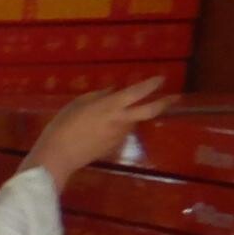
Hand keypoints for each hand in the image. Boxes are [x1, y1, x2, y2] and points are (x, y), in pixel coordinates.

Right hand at [22, 76, 173, 190]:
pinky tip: (101, 128)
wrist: (59, 156)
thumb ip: (98, 96)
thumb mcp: (78, 103)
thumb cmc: (62, 125)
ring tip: (114, 113)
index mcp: (110, 106)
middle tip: (174, 98)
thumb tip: (112, 92)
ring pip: (132, 121)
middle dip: (164, 103)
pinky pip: (120, 131)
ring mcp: (119, 135)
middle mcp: (121, 120)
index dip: (151, 85)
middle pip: (149, 111)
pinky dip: (117, 126)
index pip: (137, 92)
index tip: (161, 79)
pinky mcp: (114, 146)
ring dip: (131, 115)